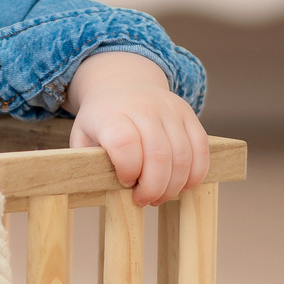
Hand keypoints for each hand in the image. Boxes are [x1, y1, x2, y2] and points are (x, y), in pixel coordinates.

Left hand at [65, 52, 210, 205]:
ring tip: (160, 196)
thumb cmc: (102, 120)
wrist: (123, 84)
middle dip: (153, 187)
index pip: (124, 143)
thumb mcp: (83, 136)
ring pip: (182, 156)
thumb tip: (98, 188)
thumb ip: (87, 161)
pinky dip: (195, 174)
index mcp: (112, 114)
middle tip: (143, 200)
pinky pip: (201, 149)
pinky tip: (181, 185)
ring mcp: (170, 110)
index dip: (127, 169)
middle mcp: (144, 108)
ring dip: (173, 186)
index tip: (123, 181)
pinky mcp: (189, 115)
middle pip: (158, 154)